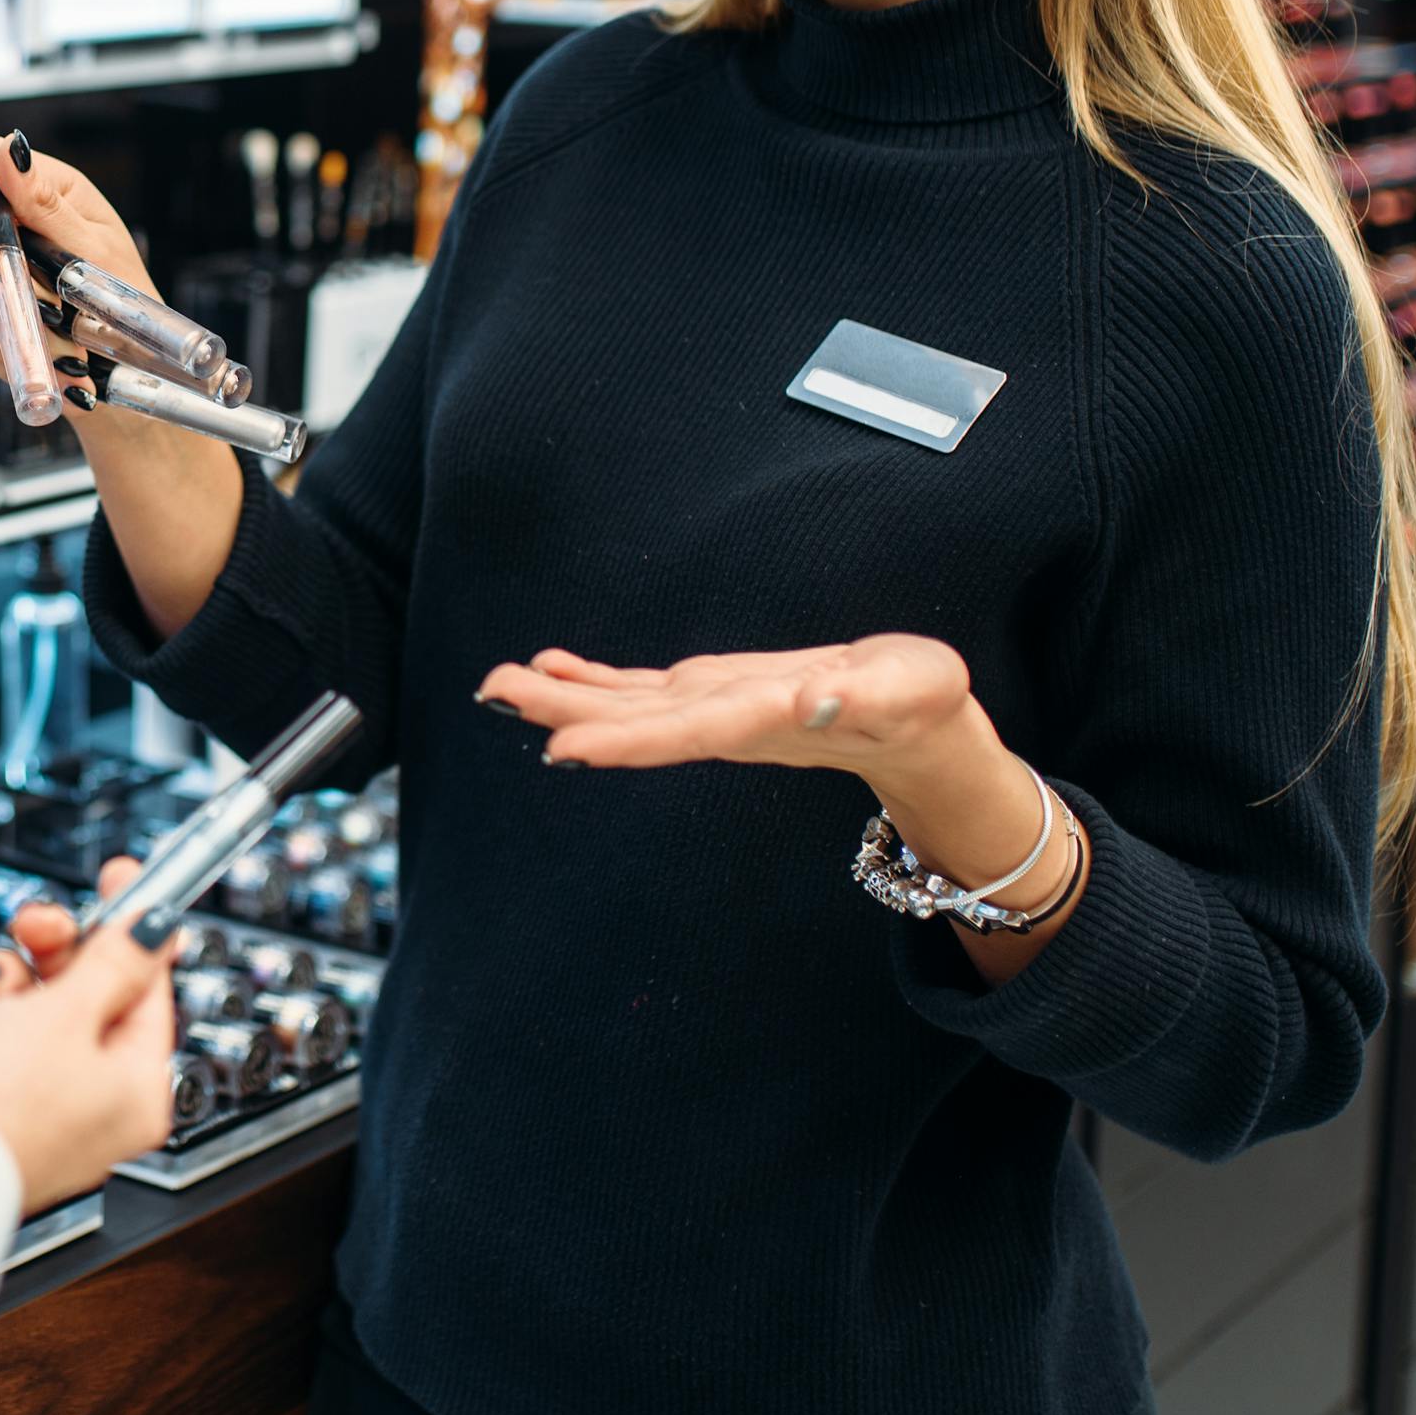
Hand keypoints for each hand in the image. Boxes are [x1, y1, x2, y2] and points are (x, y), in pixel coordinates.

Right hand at [0, 129, 160, 405]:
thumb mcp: (97, 246)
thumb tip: (8, 150)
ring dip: (21, 316)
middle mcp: (7, 225)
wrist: (130, 361)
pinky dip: (17, 344)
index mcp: (39, 188)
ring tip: (70, 337)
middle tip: (43, 294)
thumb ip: (46, 204)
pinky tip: (54, 354)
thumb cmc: (125, 294)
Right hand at [0, 856, 177, 1210]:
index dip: (129, 928)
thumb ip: (112, 963)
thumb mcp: (64, 1015)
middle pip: (83, 995)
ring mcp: (36, 1105)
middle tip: (33, 927)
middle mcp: (92, 1102)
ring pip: (25, 1009)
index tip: (119, 880)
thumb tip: (159, 927)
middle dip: (47, 958)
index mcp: (135, 1088)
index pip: (146, 988)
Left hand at [473, 633, 980, 780]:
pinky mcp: (715, 693)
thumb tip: (813, 700)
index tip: (562, 747)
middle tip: (494, 694)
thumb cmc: (921, 705)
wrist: (920, 727)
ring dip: (562, 695)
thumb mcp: (913, 692)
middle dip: (565, 711)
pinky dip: (595, 679)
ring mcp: (715, 709)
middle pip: (637, 720)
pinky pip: (644, 689)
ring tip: (498, 683)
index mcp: (769, 720)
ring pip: (627, 703)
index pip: (686, 731)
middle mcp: (727, 721)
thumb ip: (865, 697)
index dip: (624, 737)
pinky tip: (553, 668)